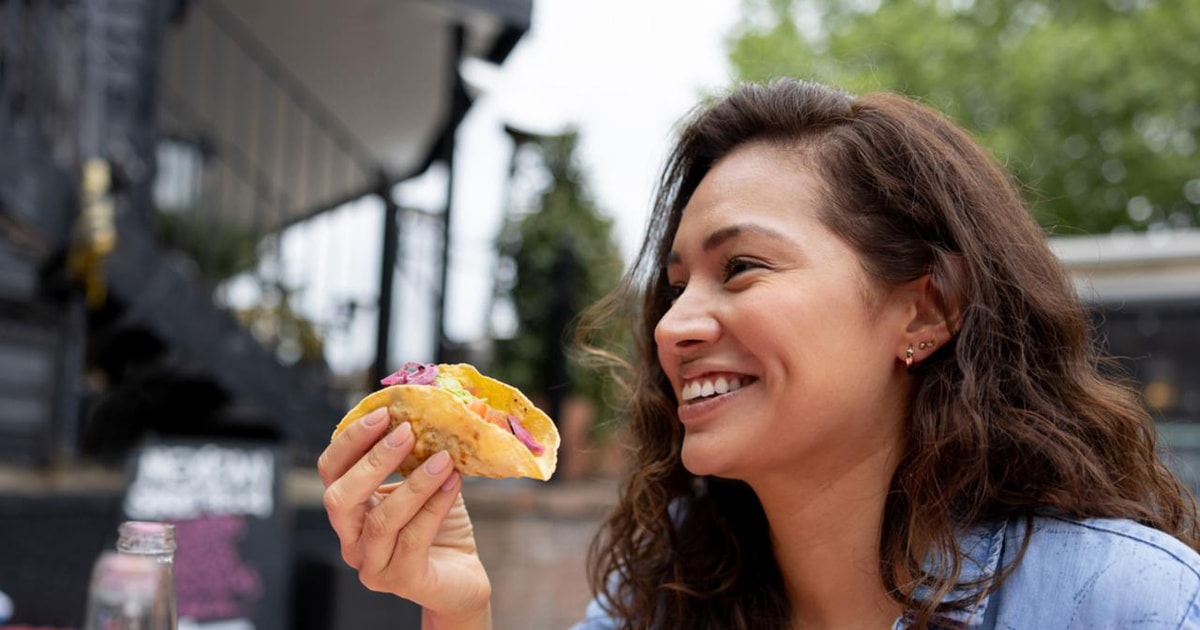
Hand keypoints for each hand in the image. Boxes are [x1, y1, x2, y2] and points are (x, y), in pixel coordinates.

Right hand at [318, 408, 491, 626]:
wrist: (462, 577)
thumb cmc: (439, 525)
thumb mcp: (427, 482)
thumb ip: (422, 451)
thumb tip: (444, 405)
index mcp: (350, 510)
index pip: (331, 470)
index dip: (351, 440)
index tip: (384, 412)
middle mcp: (351, 539)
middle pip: (339, 498)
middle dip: (372, 460)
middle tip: (407, 432)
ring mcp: (371, 564)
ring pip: (381, 520)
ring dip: (414, 484)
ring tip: (444, 459)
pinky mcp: (401, 580)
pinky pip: (413, 539)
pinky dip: (435, 506)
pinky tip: (454, 484)